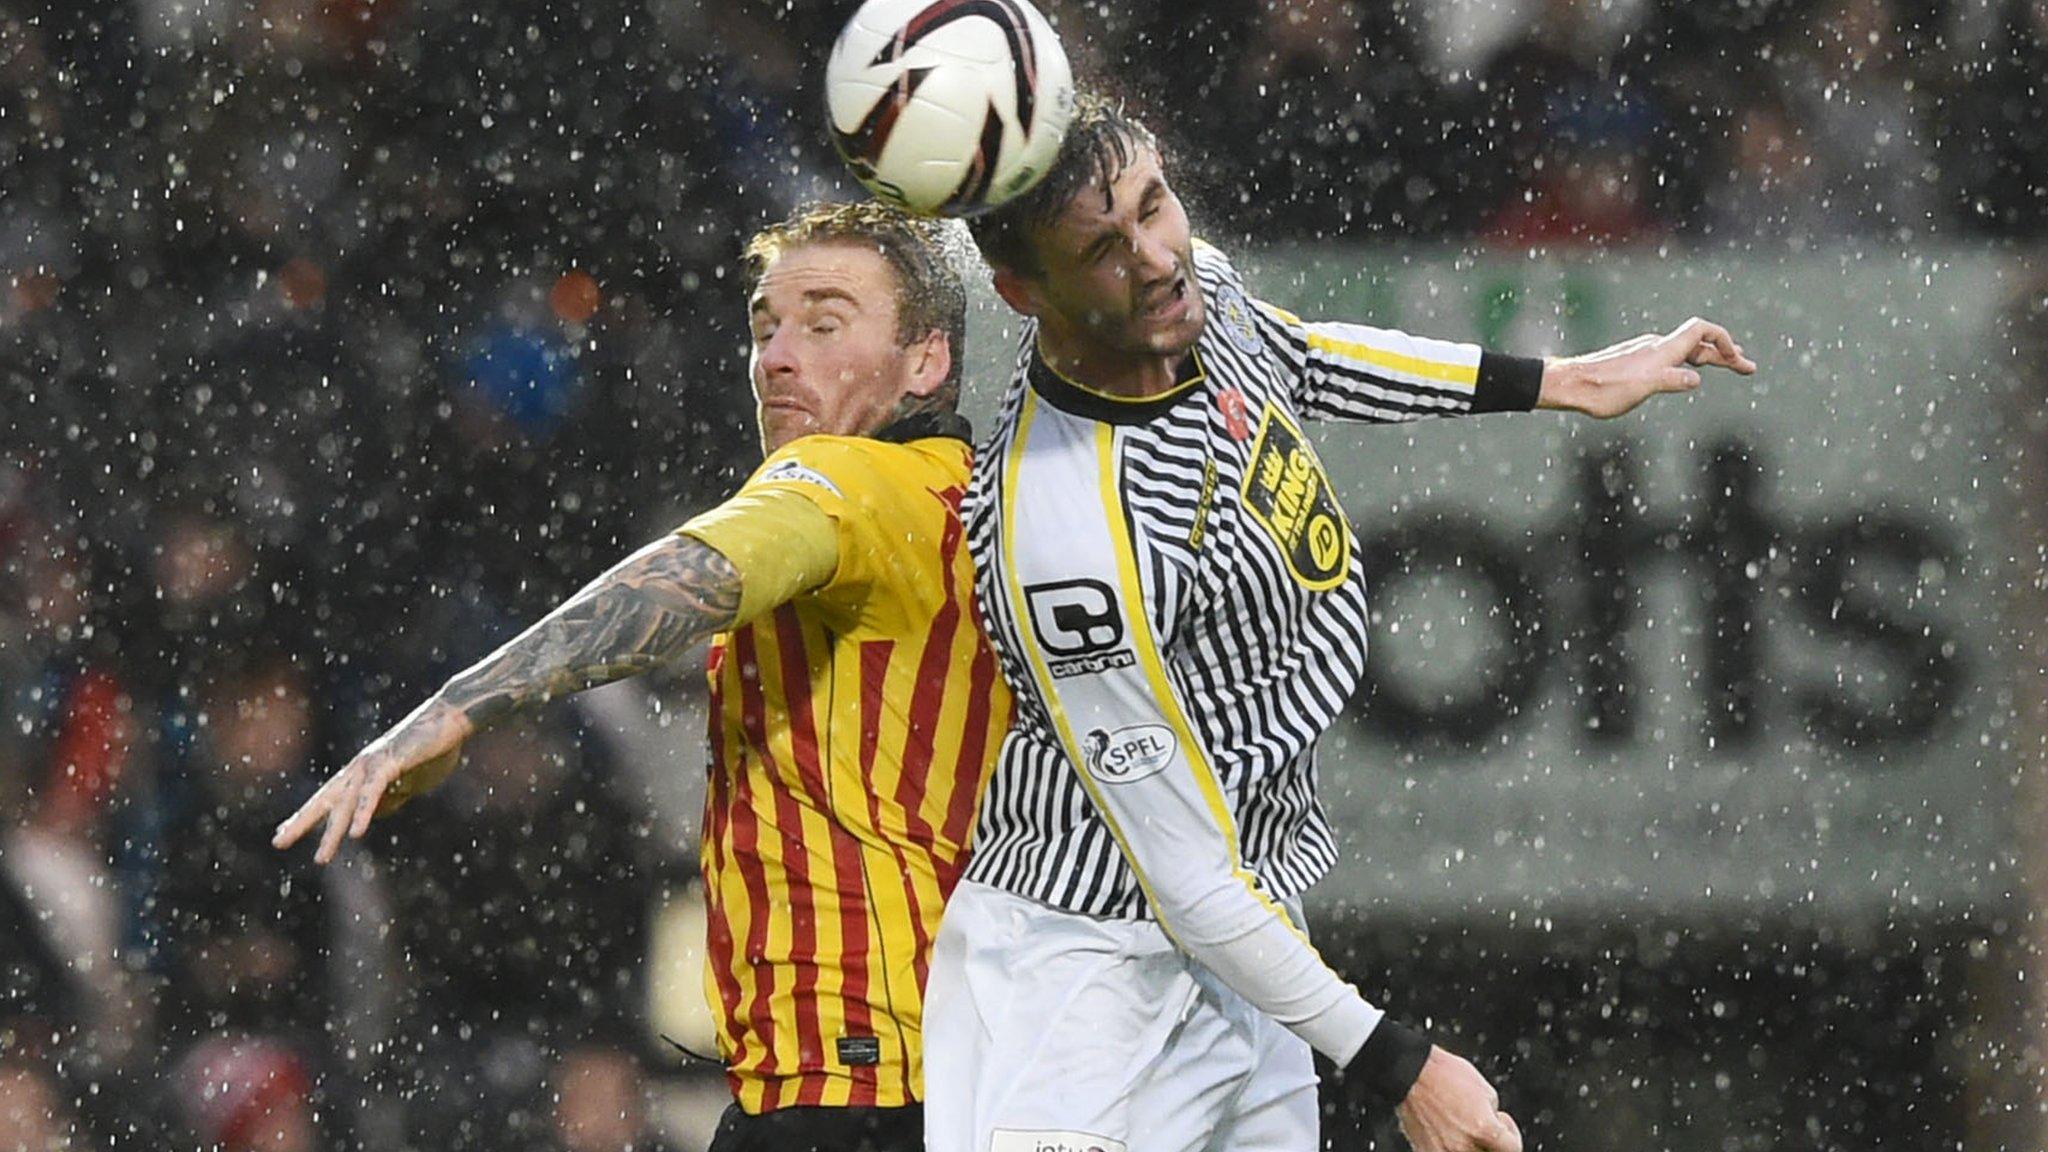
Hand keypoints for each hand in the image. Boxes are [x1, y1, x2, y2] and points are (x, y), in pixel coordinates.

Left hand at [272, 696, 473, 863]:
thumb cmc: (434, 748)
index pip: (327, 798)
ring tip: (322, 858)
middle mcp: (359, 768)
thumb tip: (374, 814)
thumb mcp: (409, 781)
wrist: (452, 718)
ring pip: (346, 804)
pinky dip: (363, 813)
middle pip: (325, 800)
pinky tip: (356, 833)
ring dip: (333, 833)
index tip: (283, 832)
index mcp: (361, 772)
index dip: (306, 816)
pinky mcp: (390, 763)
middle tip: (278, 842)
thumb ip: (391, 796)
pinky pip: (373, 793)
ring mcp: (373, 764)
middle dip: (301, 823)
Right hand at [1395, 1046, 1522, 1151]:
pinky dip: (1449, 1146)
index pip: (1513, 1149)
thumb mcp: (1486, 1091)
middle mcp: (1464, 1147)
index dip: (1511, 1133)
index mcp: (1484, 1129)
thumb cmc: (1445, 1075)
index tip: (1502, 1122)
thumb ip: (1494, 1116)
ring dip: (1471, 1145)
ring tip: (1462, 1127)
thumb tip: (1495, 1129)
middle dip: (1491, 1143)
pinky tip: (1446, 1129)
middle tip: (1483, 1127)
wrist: (1411, 1073)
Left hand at [1538, 316, 1757, 418]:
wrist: (1569, 385)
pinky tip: (1689, 372)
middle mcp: (1656, 346)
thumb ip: (1671, 381)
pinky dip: (1689, 364)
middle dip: (1725, 354)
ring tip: (1728, 365)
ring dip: (1709, 359)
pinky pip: (1670, 358)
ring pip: (1684, 351)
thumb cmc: (1604, 389)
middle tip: (1748, 368)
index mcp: (1662, 349)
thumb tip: (1695, 379)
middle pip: (1698, 343)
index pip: (1702, 330)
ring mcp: (1645, 353)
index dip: (1724, 340)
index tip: (1737, 359)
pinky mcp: (1635, 362)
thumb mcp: (1643, 388)